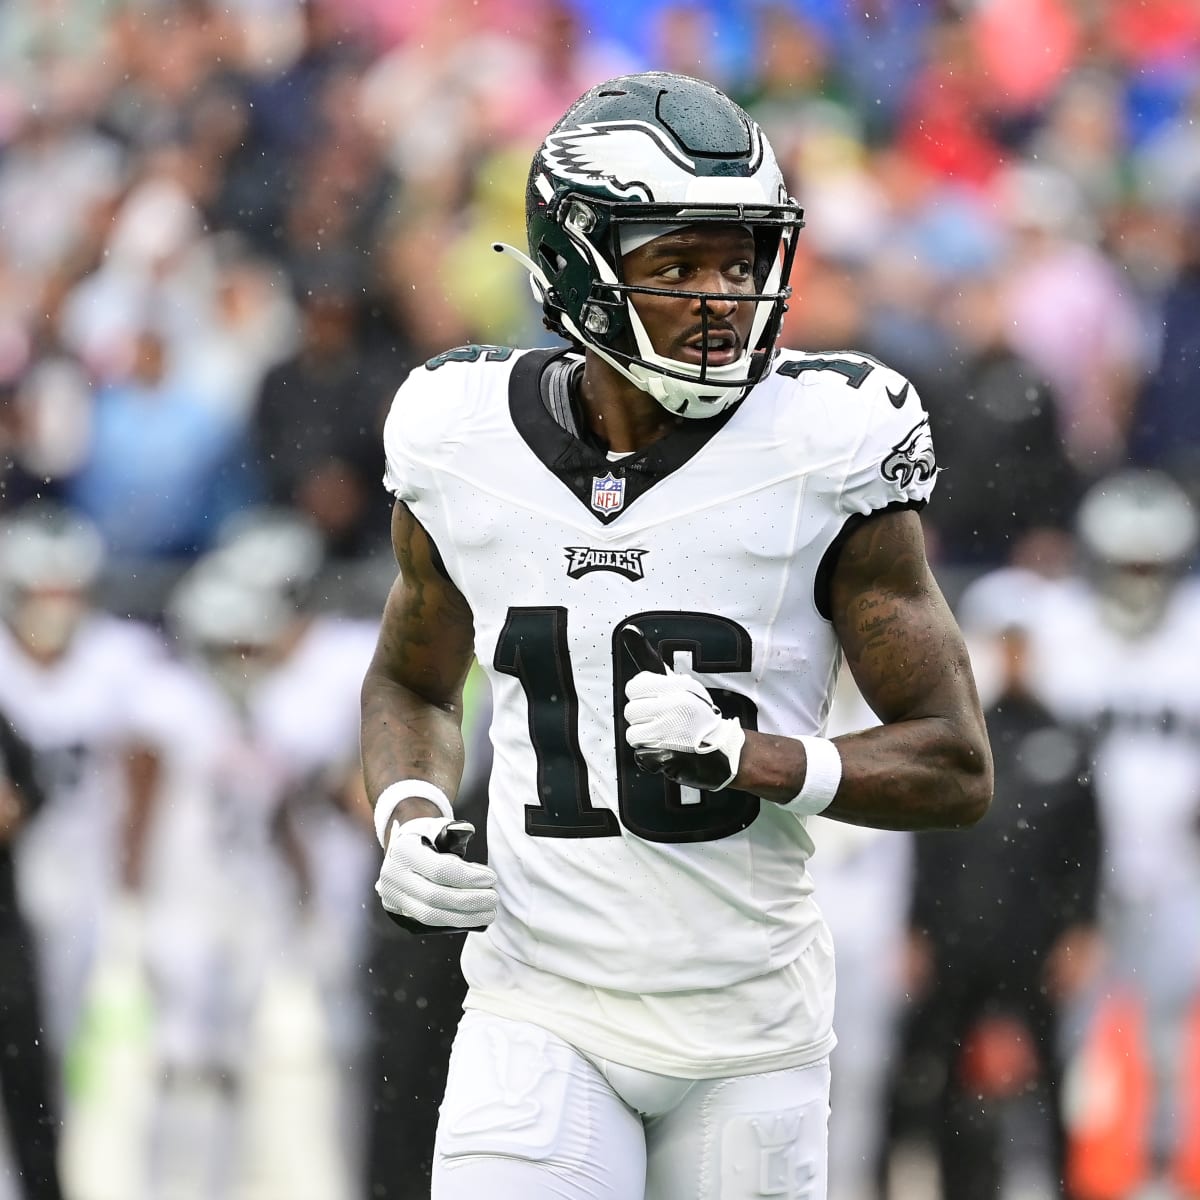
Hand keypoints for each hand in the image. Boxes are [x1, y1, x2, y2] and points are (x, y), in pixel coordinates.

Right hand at [376, 817, 497, 934]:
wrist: (400, 850)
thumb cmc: (423, 837)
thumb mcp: (435, 826)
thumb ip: (452, 829)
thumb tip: (468, 831)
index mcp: (403, 851)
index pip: (439, 869)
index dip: (468, 877)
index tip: (491, 878)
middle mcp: (393, 876)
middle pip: (435, 896)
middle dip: (469, 900)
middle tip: (493, 898)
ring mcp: (393, 897)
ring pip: (430, 915)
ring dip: (464, 917)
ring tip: (489, 912)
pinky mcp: (400, 911)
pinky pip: (429, 922)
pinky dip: (454, 921)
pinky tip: (473, 917)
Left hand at [620, 626, 744, 790]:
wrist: (726, 752)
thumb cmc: (700, 718)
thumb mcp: (682, 685)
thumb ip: (652, 663)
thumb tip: (627, 631)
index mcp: (677, 687)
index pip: (634, 687)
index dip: (640, 698)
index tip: (653, 703)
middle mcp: (674, 706)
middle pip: (631, 712)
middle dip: (642, 720)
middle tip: (662, 724)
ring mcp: (671, 732)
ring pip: (634, 734)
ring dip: (646, 739)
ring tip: (666, 738)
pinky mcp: (668, 756)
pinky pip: (640, 755)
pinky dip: (650, 758)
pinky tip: (666, 753)